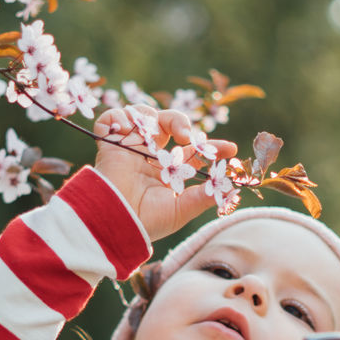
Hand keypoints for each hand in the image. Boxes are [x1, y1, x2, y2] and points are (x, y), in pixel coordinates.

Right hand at [93, 106, 238, 242]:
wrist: (117, 223)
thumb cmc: (148, 222)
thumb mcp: (181, 210)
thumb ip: (203, 197)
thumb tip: (230, 189)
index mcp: (167, 171)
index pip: (192, 150)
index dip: (211, 146)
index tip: (230, 149)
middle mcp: (149, 156)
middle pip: (168, 123)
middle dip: (180, 122)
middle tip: (187, 137)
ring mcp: (129, 148)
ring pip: (142, 115)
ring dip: (151, 116)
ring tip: (157, 132)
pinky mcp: (109, 144)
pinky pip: (110, 119)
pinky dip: (118, 118)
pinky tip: (129, 131)